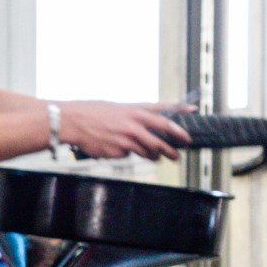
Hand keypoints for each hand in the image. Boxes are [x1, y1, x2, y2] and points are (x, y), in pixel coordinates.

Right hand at [58, 100, 189, 160]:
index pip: (163, 110)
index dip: (180, 110)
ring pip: (148, 152)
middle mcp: (134, 124)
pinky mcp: (119, 152)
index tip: (194, 110)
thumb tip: (148, 127)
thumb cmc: (92, 112)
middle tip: (178, 154)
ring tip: (157, 157)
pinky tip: (115, 147)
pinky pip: (128, 155)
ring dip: (154, 156)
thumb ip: (134, 117)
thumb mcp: (117, 108)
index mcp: (135, 110)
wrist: (73, 122)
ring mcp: (127, 139)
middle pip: (161, 138)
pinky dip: (125, 153)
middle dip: (172, 148)